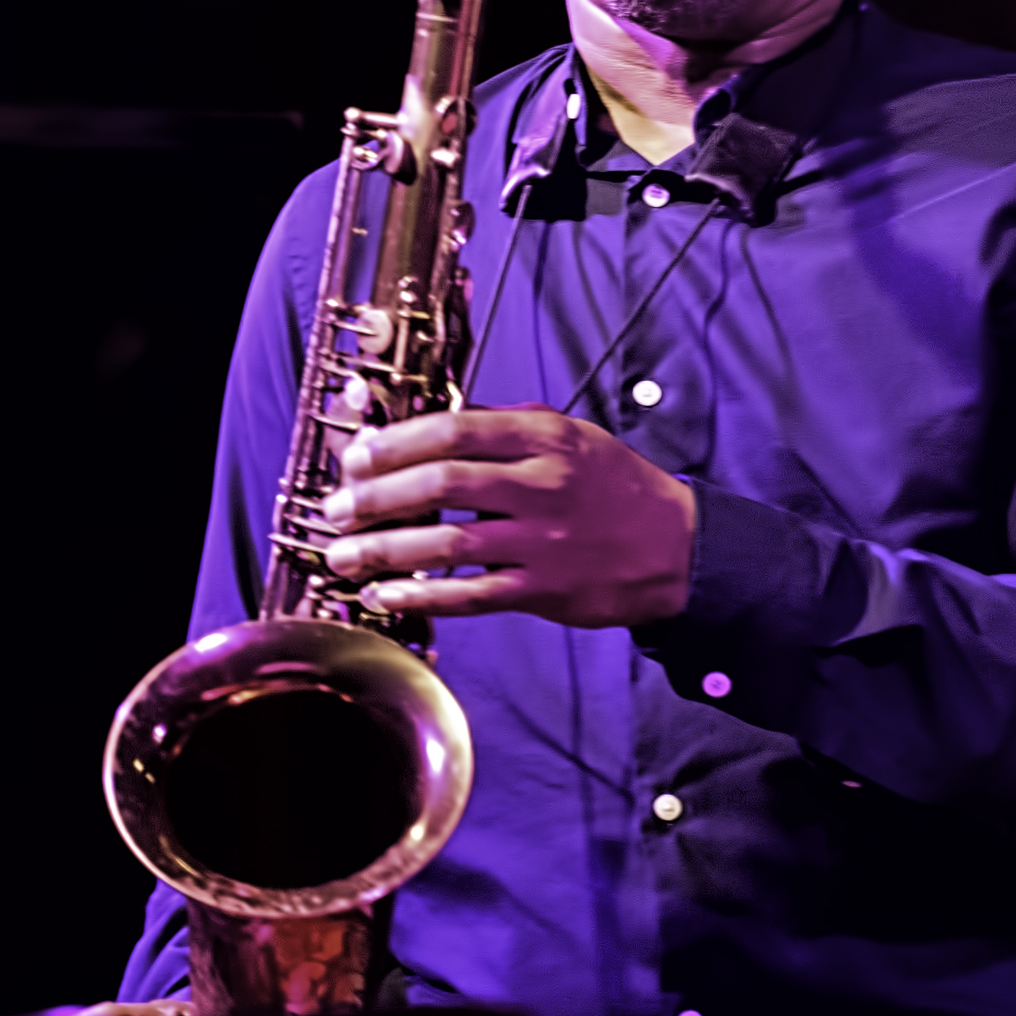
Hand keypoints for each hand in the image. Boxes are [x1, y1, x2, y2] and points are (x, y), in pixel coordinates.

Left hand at [319, 405, 695, 627]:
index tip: (355, 457)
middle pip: (441, 484)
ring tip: (343, 556)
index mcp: (544, 438)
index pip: (454, 429)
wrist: (679, 547)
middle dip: (376, 497)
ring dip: (385, 551)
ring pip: (448, 545)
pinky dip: (422, 596)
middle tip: (336, 509)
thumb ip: (502, 426)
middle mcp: (542, 485)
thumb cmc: (612, 486)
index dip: (395, 443)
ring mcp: (544, 541)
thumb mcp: (568, 435)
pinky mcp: (546, 590)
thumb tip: (429, 419)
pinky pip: (472, 595)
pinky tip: (386, 595)